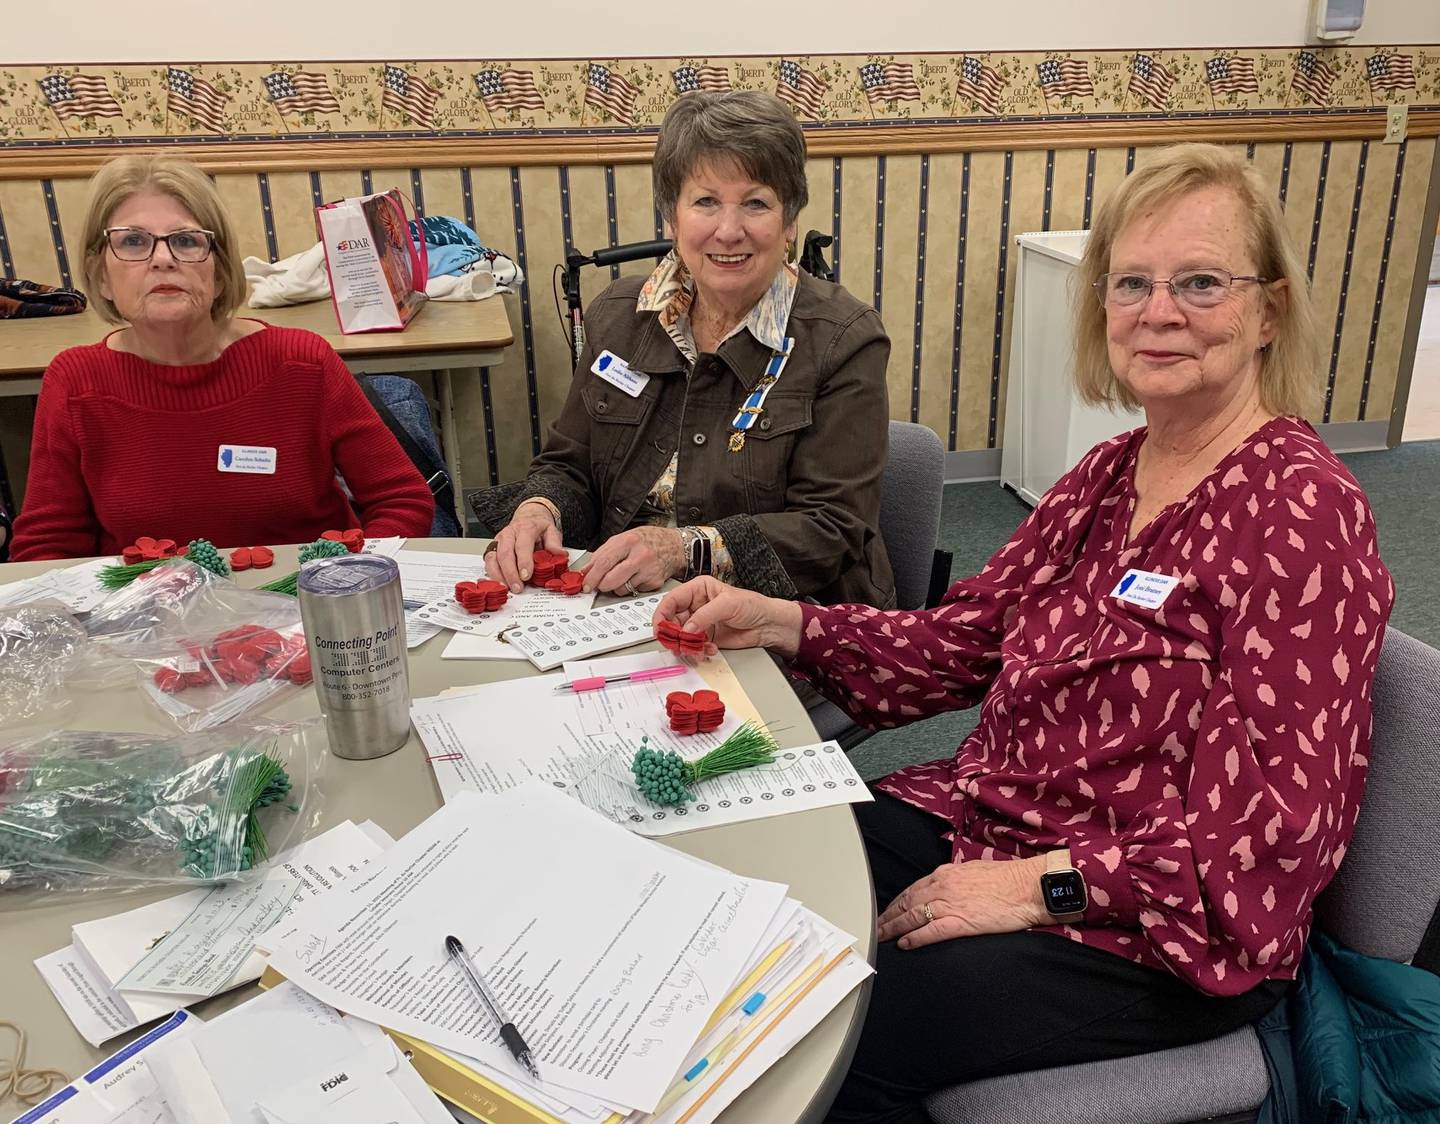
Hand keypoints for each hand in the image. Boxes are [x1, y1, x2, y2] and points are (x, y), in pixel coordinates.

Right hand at [488, 501, 563, 591]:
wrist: (527, 518)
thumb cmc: (538, 528)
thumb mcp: (551, 531)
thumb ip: (554, 543)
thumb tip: (560, 554)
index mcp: (525, 528)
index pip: (522, 545)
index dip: (523, 561)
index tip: (526, 576)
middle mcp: (508, 534)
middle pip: (505, 553)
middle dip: (510, 573)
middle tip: (517, 587)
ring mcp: (498, 541)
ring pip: (492, 558)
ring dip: (498, 575)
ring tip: (507, 588)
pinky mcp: (492, 549)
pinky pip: (488, 562)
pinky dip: (492, 574)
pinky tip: (499, 583)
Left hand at [582, 526, 685, 594]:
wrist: (674, 545)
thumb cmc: (648, 540)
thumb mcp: (623, 539)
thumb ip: (603, 554)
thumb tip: (586, 571)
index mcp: (628, 541)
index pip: (603, 562)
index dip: (591, 576)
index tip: (586, 584)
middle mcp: (640, 556)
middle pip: (611, 579)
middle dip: (601, 585)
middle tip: (600, 584)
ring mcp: (649, 570)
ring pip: (621, 589)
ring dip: (617, 587)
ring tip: (623, 575)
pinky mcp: (655, 582)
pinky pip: (634, 591)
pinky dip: (631, 587)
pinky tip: (637, 576)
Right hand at [652, 577, 804, 658]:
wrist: (768, 625)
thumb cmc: (752, 606)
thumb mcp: (728, 604)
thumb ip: (704, 616)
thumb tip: (686, 628)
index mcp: (698, 590)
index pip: (671, 600)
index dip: (662, 614)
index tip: (659, 629)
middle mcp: (695, 606)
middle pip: (672, 621)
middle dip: (674, 635)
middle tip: (679, 644)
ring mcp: (699, 623)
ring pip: (680, 636)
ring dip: (685, 646)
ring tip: (697, 649)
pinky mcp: (705, 638)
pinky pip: (692, 647)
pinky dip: (697, 651)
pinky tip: (709, 650)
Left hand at [876, 854, 1050, 949]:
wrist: (1028, 886)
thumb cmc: (1008, 879)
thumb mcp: (974, 871)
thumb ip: (956, 879)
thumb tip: (946, 885)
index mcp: (946, 874)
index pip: (912, 889)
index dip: (897, 902)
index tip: (887, 911)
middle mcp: (943, 887)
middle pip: (906, 902)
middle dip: (888, 916)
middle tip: (875, 927)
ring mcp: (950, 904)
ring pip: (912, 917)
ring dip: (893, 928)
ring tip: (881, 937)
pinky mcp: (961, 922)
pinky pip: (930, 931)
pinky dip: (914, 938)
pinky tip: (904, 944)